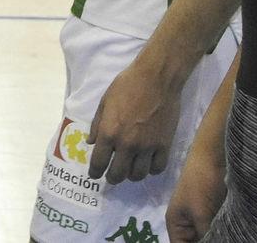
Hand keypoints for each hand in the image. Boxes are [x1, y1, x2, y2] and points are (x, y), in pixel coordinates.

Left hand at [87, 55, 184, 183]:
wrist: (156, 78)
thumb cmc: (127, 85)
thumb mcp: (104, 101)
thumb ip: (96, 124)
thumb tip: (91, 142)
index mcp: (109, 132)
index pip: (98, 163)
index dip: (94, 172)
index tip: (94, 175)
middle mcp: (127, 144)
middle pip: (118, 174)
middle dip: (112, 177)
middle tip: (112, 174)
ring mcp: (147, 147)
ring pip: (138, 175)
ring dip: (131, 175)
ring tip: (130, 168)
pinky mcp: (164, 145)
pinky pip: (157, 168)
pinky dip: (151, 169)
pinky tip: (147, 163)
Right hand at [166, 137, 228, 241]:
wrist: (216, 156)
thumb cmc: (201, 183)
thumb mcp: (201, 214)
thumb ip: (206, 237)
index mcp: (177, 225)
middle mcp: (189, 225)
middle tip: (224, 239)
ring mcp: (204, 220)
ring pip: (210, 237)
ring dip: (220, 238)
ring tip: (231, 236)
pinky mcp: (219, 215)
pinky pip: (220, 231)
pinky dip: (226, 233)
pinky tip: (235, 233)